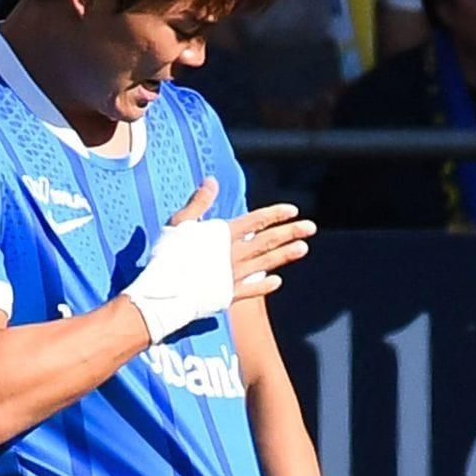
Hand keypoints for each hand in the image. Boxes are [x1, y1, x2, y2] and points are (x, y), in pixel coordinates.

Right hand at [122, 178, 313, 343]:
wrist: (164, 291)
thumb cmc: (167, 255)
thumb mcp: (180, 223)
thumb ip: (199, 202)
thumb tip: (212, 181)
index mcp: (222, 235)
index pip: (255, 220)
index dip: (275, 214)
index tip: (293, 210)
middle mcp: (233, 254)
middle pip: (267, 240)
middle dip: (290, 232)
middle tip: (311, 228)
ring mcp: (233, 275)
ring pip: (265, 262)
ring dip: (285, 255)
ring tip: (304, 248)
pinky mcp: (228, 295)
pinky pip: (252, 290)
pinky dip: (265, 286)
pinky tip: (278, 282)